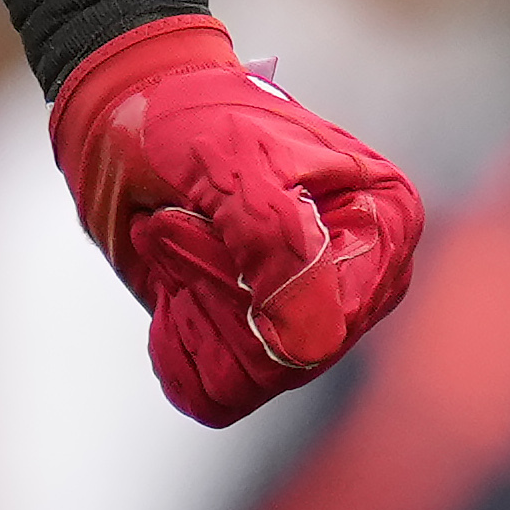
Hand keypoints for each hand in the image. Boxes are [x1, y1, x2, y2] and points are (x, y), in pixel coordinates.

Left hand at [47, 12, 423, 427]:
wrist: (124, 116)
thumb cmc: (188, 121)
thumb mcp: (230, 161)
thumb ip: (276, 242)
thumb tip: (308, 346)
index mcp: (384, 223)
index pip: (331, 317)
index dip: (251, 283)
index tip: (207, 219)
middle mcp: (360, 283)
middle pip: (288, 357)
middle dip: (214, 288)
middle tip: (181, 223)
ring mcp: (308, 318)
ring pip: (247, 378)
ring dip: (191, 306)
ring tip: (177, 241)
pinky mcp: (257, 344)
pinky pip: (215, 393)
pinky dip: (178, 342)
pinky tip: (174, 287)